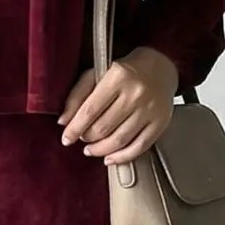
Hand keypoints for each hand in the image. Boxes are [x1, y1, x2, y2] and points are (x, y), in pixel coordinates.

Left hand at [58, 46, 178, 163]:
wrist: (161, 66)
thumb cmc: (125, 71)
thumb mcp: (97, 74)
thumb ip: (78, 96)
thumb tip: (64, 122)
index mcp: (118, 76)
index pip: (90, 110)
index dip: (75, 128)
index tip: (66, 138)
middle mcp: (136, 93)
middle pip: (104, 127)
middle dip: (88, 137)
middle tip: (83, 138)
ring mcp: (150, 109)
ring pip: (120, 140)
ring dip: (101, 150)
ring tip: (92, 149)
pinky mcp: (161, 122)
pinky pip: (140, 147)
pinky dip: (122, 157)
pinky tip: (110, 157)